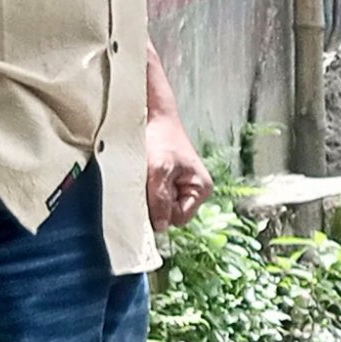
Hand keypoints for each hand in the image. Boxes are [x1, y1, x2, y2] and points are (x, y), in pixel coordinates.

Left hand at [146, 109, 213, 232]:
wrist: (150, 115)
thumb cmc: (161, 138)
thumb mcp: (159, 170)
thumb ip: (160, 199)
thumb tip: (160, 227)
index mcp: (200, 189)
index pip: (179, 218)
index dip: (162, 212)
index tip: (149, 196)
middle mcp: (191, 190)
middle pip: (168, 213)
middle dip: (154, 203)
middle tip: (144, 183)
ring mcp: (176, 186)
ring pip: (157, 205)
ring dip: (146, 194)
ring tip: (143, 175)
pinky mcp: (162, 181)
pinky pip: (151, 195)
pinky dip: (142, 188)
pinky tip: (141, 175)